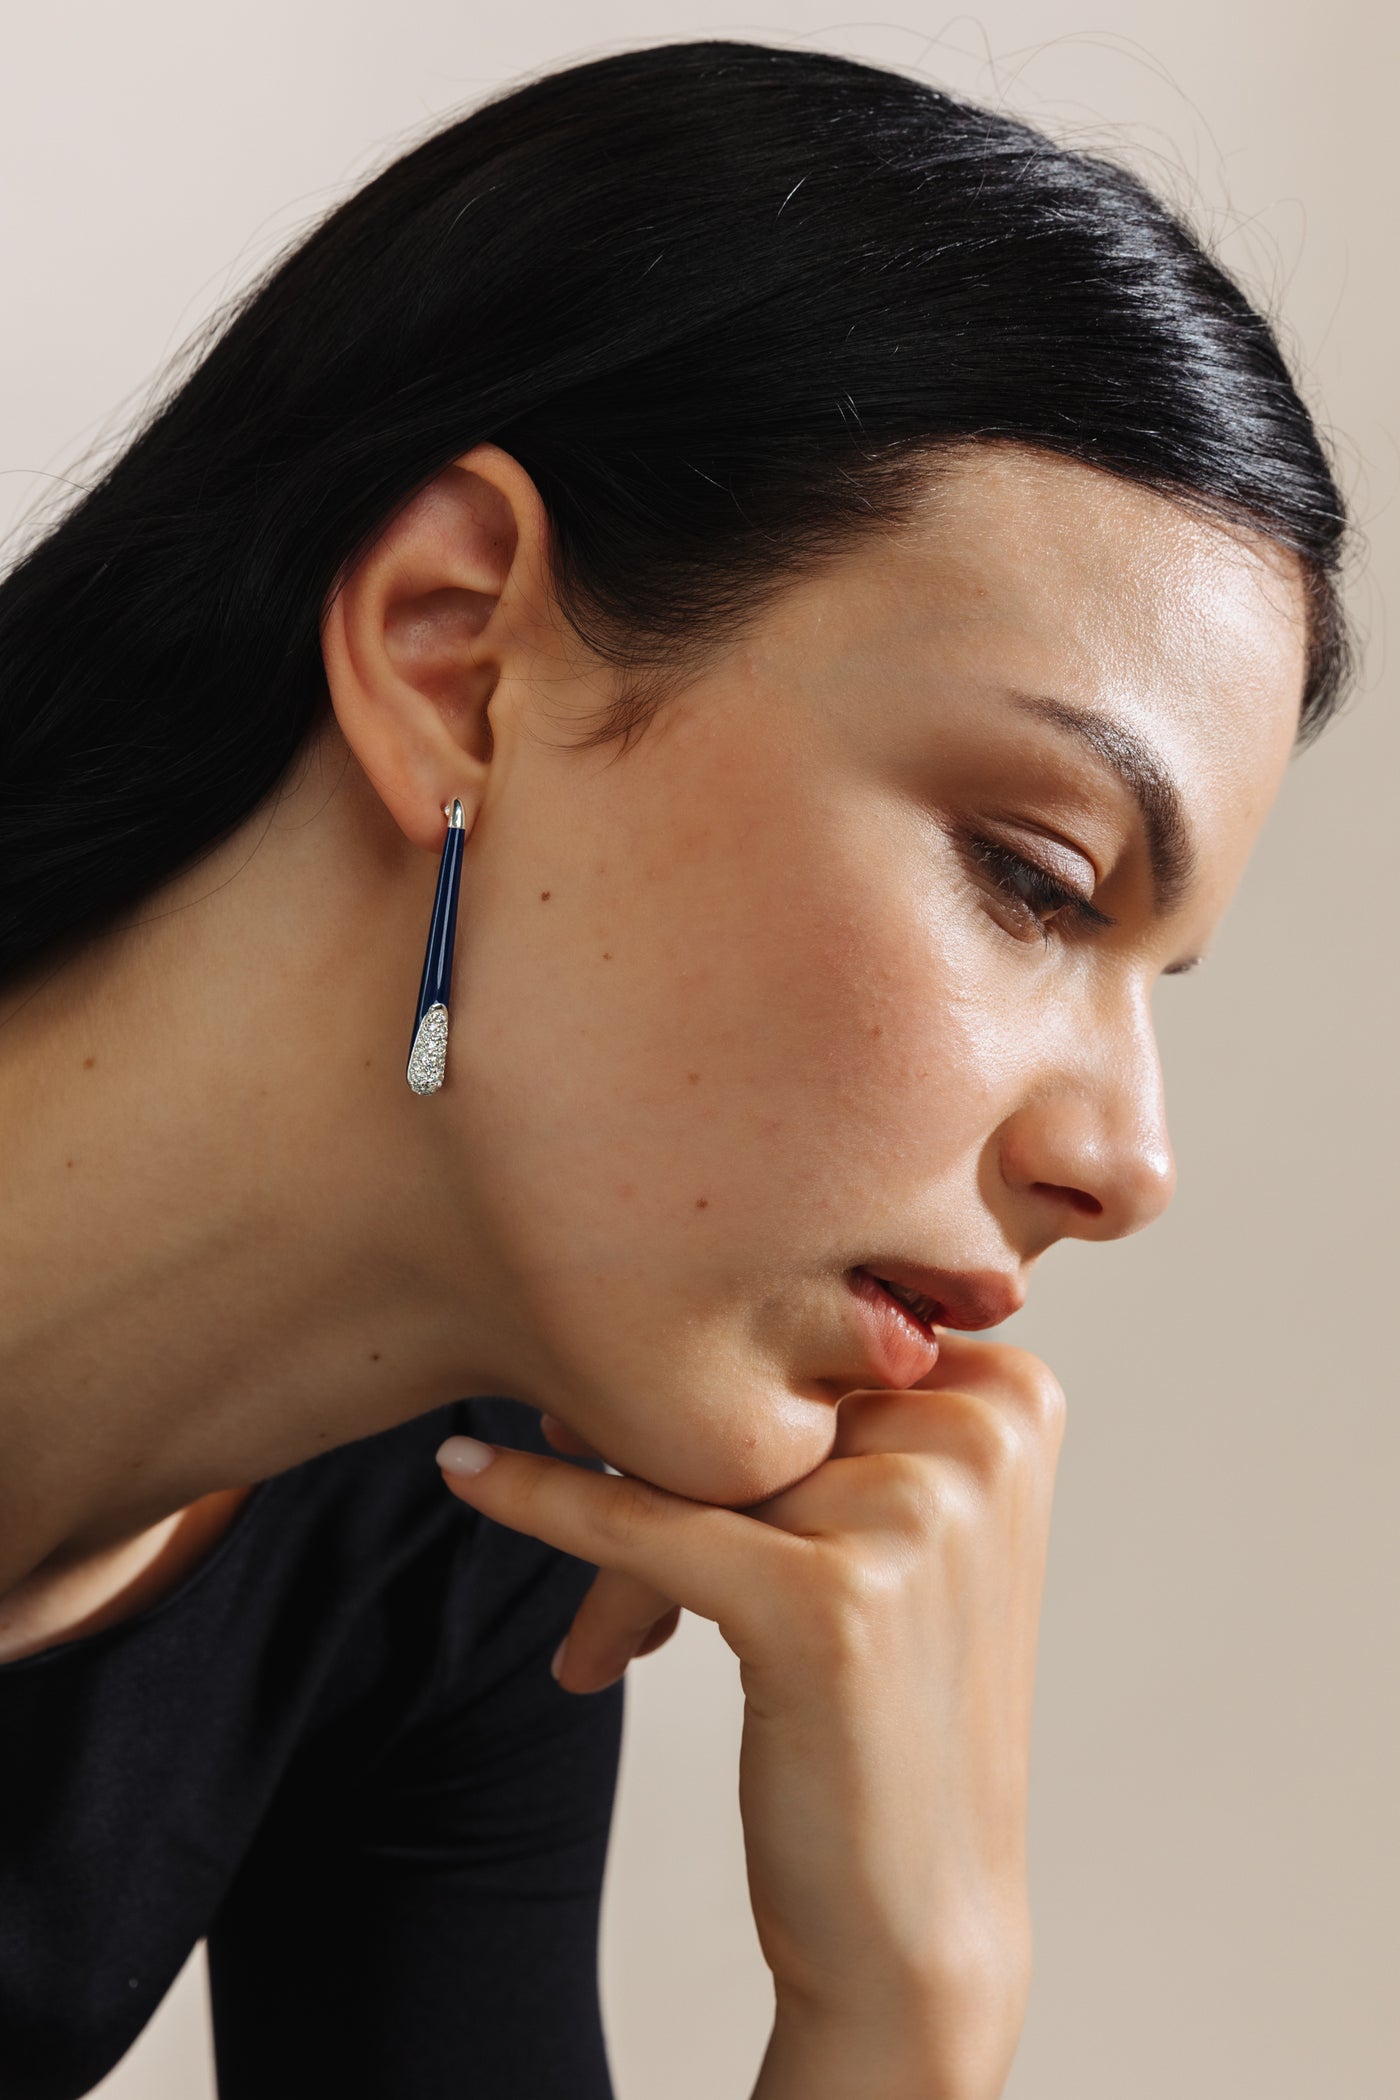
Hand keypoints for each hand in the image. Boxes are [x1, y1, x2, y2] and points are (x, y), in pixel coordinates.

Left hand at [437, 1335, 1064, 2097]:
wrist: (915, 1924)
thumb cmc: (886, 1714)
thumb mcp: (889, 1529)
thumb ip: (827, 1414)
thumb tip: (627, 1323)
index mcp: (1014, 1397)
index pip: (813, 1350)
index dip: (720, 1406)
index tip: (609, 1411)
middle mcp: (983, 1437)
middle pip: (758, 1409)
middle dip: (660, 1484)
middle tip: (615, 1584)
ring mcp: (917, 1514)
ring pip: (696, 1472)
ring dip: (625, 1563)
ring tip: (606, 1643)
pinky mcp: (828, 1599)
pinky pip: (643, 1526)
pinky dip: (544, 1501)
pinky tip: (467, 1474)